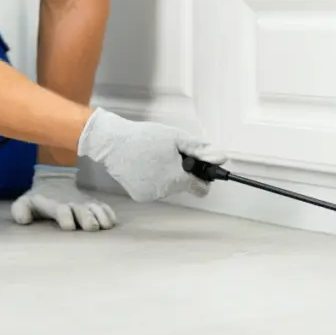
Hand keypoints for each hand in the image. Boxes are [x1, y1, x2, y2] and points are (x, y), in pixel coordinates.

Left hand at [10, 165, 117, 231]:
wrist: (54, 179)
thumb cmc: (38, 197)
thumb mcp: (24, 202)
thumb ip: (20, 210)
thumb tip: (24, 220)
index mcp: (56, 205)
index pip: (62, 211)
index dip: (66, 218)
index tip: (70, 227)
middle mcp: (73, 203)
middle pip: (83, 210)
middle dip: (88, 219)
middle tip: (92, 228)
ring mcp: (85, 202)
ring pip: (96, 208)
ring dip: (101, 217)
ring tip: (106, 226)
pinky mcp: (93, 203)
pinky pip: (104, 207)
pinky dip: (109, 213)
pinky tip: (112, 223)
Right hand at [77, 107, 227, 202]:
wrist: (113, 143)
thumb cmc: (145, 138)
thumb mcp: (176, 138)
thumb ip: (200, 149)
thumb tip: (221, 158)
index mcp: (177, 178)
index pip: (202, 189)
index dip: (203, 178)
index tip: (198, 168)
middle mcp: (164, 191)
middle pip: (184, 186)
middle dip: (182, 173)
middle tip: (170, 156)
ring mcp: (151, 196)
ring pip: (169, 188)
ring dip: (166, 176)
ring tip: (154, 158)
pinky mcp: (139, 196)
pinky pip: (154, 190)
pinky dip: (153, 180)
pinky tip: (144, 166)